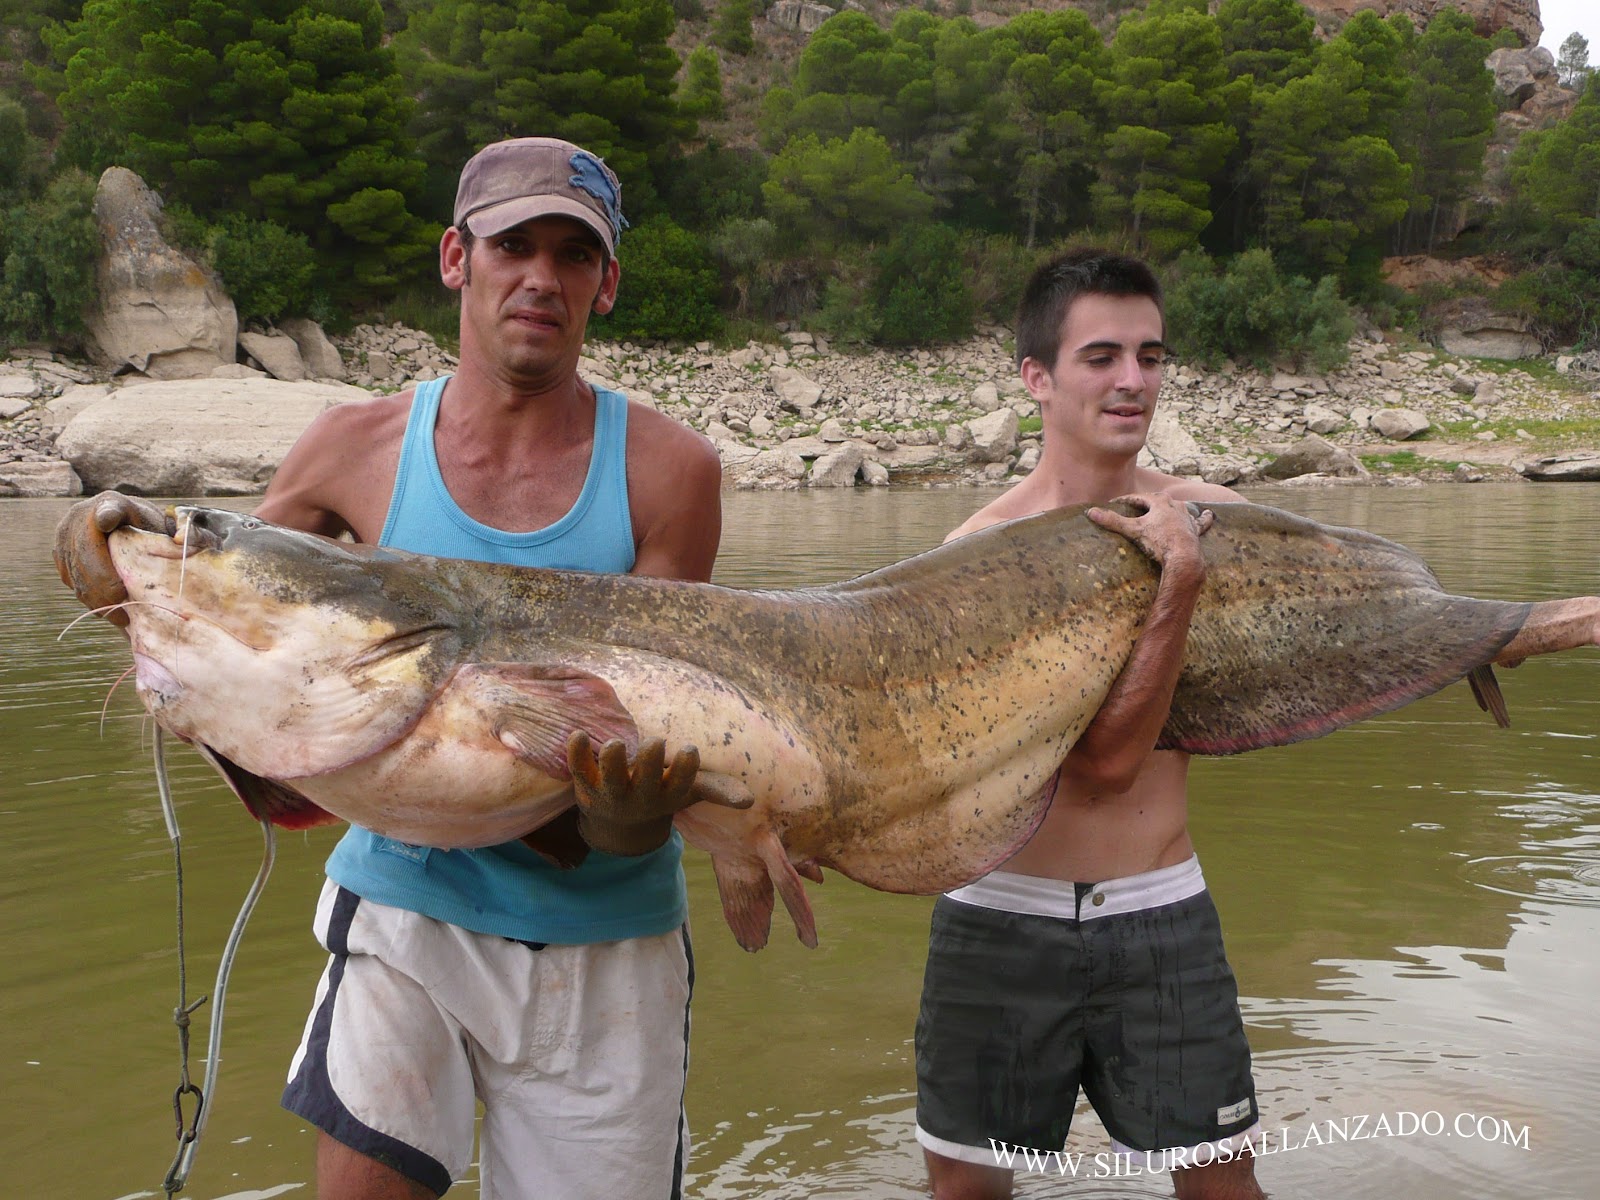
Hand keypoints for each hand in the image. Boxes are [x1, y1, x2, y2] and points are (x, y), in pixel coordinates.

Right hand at [54, 491, 173, 626]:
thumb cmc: (153, 535)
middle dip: (103, 583)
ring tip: (120, 617)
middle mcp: (81, 514)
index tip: (108, 520)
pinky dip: (88, 597)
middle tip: (122, 606)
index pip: (108, 510)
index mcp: (112, 503)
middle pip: (86, 551)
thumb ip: (184, 532)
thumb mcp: (168, 529)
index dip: (107, 515)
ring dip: (96, 597)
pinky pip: (70, 580)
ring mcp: (65, 534)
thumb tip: (180, 540)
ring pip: (76, 571)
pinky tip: (107, 609)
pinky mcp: (59, 553)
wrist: (129, 534)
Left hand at [566, 731, 751, 856]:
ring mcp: (610, 793)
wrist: (614, 823)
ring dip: (613, 762)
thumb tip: (750, 800)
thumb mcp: (687, 792)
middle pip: (645, 782)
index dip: (684, 769)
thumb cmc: (658, 795)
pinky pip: (578, 769)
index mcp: (667, 796)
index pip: (680, 785)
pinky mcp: (585, 786)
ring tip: (615, 744)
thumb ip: (716, 791)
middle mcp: (639, 797)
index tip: (690, 749)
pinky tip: (576, 734)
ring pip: (610, 778)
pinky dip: (576, 753)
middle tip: (656, 741)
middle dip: (650, 764)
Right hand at [1087, 493, 1213, 573]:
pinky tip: (1209, 514)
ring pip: (1180, 507)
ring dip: (1172, 507)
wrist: (1183, 557)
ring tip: (1167, 508)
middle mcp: (1175, 506)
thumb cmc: (1159, 542)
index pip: (1138, 498)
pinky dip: (1204, 518)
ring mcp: (1186, 517)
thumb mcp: (1133, 530)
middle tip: (1138, 506)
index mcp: (1159, 502)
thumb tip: (1090, 512)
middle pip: (1159, 499)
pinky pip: (1201, 521)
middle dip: (1148, 501)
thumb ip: (1113, 521)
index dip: (1125, 501)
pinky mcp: (1196, 530)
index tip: (1115, 503)